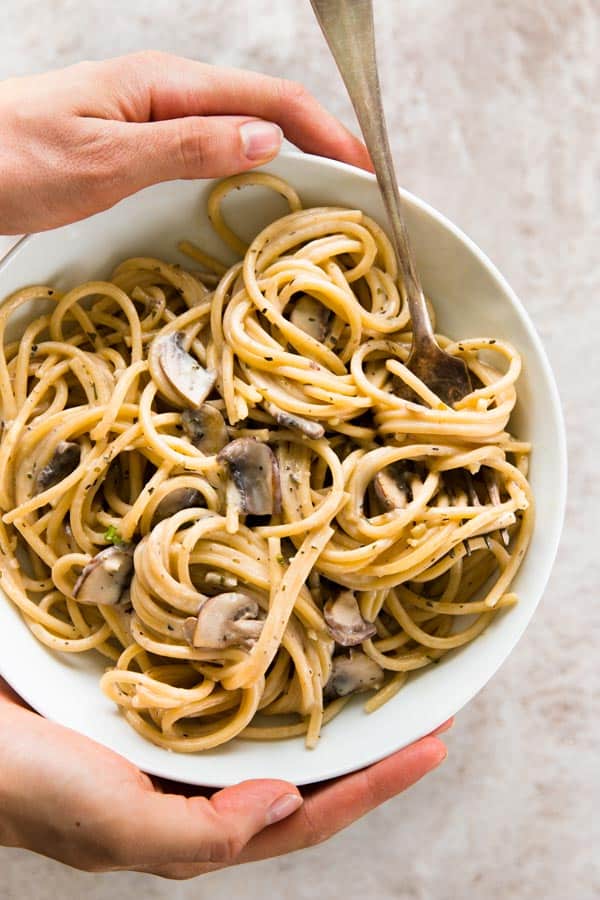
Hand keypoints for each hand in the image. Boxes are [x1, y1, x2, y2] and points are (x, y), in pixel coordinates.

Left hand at [0, 51, 371, 234]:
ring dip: (290, 154)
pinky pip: (211, 147)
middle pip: (263, 108)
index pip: (266, 99)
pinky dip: (249, 167)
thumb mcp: (105, 160)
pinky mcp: (140, 141)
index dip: (323, 130)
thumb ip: (187, 147)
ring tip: (326, 192)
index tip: (365, 166)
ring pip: (240, 128)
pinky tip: (262, 188)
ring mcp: (153, 116)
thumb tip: (266, 139)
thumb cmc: (14, 159)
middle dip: (319, 140)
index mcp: (163, 85)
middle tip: (359, 187)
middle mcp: (165, 93)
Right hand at [0, 677, 448, 877]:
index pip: (305, 818)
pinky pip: (231, 693)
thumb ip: (197, 835)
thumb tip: (284, 804)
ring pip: (270, 732)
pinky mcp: (158, 705)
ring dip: (322, 710)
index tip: (433, 746)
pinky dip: (268, 676)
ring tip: (372, 680)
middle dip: (366, 749)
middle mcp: (197, 792)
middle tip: (424, 710)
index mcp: (194, 833)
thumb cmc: (27, 786)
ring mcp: (178, 747)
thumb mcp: (110, 826)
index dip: (374, 785)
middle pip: (301, 775)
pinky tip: (285, 648)